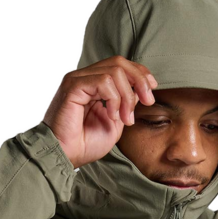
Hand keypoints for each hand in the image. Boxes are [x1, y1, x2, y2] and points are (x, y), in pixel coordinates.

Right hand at [42, 56, 158, 170]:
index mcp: (91, 84)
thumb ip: (125, 105)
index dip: (139, 73)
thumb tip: (139, 90)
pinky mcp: (73, 85)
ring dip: (127, 96)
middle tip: (148, 101)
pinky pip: (103, 81)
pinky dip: (114, 99)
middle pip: (119, 62)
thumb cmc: (84, 144)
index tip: (152, 89)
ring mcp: (77, 79)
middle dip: (139, 80)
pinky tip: (111, 115)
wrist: (65, 156)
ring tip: (125, 118)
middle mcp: (83, 77)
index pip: (118, 66)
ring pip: (114, 71)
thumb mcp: (114, 123)